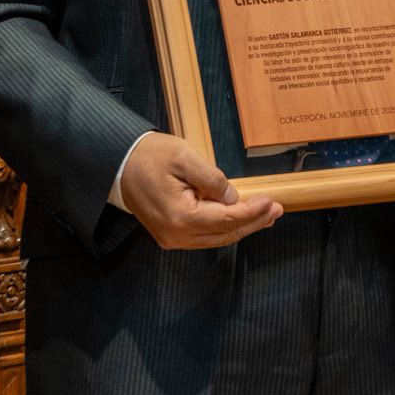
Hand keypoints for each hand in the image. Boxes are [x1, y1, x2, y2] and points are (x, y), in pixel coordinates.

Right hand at [119, 132, 281, 249]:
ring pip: (216, 238)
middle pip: (224, 234)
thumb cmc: (149, 156)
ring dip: (241, 227)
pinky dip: (223, 228)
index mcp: (180, 217)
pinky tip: (237, 218)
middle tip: (276, 210)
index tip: (272, 201)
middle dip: (253, 222)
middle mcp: (176, 235)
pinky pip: (203, 236)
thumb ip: (212, 179)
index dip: (252, 211)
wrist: (117, 163)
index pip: (226, 219)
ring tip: (265, 215)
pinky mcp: (169, 235)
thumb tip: (234, 197)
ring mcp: (171, 238)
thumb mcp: (184, 157)